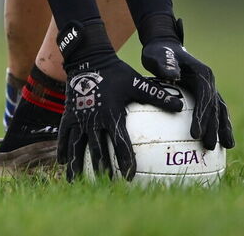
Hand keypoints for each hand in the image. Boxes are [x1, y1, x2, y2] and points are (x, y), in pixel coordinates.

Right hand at [56, 19, 181, 180]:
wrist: (88, 58)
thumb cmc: (116, 72)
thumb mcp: (137, 83)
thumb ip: (157, 95)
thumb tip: (180, 105)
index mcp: (112, 113)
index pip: (120, 142)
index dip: (125, 160)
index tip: (129, 176)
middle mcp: (94, 119)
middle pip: (98, 149)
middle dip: (102, 169)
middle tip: (106, 185)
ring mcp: (79, 118)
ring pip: (77, 146)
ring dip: (78, 165)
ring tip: (77, 181)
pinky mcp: (68, 114)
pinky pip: (64, 135)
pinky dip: (63, 150)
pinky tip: (64, 164)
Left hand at [137, 13, 233, 150]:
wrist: (165, 46)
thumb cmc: (159, 53)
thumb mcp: (157, 56)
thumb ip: (164, 65)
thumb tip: (173, 77)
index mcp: (202, 73)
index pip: (204, 97)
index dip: (201, 115)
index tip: (195, 133)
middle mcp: (210, 81)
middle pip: (214, 106)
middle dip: (214, 127)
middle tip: (209, 146)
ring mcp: (210, 87)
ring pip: (220, 109)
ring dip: (224, 127)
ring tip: (228, 146)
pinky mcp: (206, 94)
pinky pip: (214, 110)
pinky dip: (219, 124)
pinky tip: (221, 140)